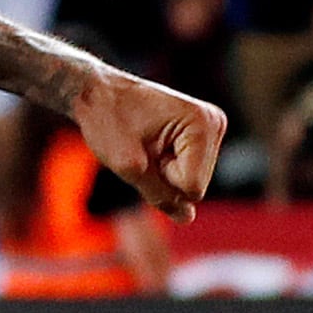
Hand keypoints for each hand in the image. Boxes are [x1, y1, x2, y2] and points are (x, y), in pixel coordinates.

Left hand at [76, 62, 226, 218]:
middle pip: (195, 187)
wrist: (98, 93)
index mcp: (202, 124)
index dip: (162, 180)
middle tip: (143, 149)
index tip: (144, 151)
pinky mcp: (201, 137)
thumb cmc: (108, 120)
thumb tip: (187, 218)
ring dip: (164, 172)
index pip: (192, 188)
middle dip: (165, 177)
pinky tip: (154, 146)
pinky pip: (187, 174)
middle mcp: (214, 124)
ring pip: (192, 183)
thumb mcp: (128, 167)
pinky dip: (166, 167)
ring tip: (147, 146)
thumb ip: (160, 196)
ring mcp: (211, 129)